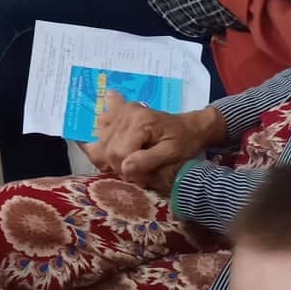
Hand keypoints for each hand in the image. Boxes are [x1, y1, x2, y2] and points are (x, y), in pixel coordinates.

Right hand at [91, 94, 223, 188]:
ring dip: (111, 157)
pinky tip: (116, 147)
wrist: (190, 127)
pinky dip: (104, 141)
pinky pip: (100, 127)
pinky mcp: (118, 112)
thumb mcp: (172, 154)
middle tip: (139, 172)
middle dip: (120, 166)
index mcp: (140, 122)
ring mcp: (120, 111)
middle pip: (107, 149)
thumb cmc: (184, 142)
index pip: (119, 152)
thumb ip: (148, 161)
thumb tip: (124, 169)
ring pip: (100, 142)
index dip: (129, 171)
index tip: (143, 178)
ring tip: (131, 160)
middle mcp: (126, 112)